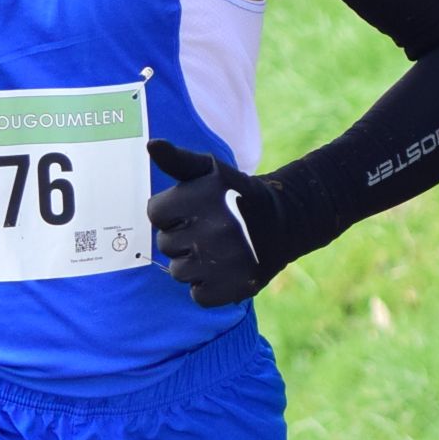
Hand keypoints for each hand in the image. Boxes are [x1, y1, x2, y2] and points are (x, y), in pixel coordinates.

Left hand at [146, 139, 291, 307]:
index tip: (195, 210)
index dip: (172, 213)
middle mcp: (215, 229)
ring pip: (178, 272)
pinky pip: (198, 295)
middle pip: (165, 245)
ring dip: (194, 264)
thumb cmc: (237, 194)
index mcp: (203, 198)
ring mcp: (225, 261)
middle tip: (211, 230)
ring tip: (218, 250)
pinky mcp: (233, 287)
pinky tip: (225, 270)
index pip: (155, 214)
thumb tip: (152, 145)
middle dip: (182, 238)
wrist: (286, 221)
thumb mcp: (210, 170)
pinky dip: (209, 287)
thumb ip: (177, 160)